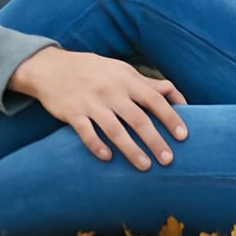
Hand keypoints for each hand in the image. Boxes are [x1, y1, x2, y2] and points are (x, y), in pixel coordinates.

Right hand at [8, 47, 187, 170]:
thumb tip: (175, 95)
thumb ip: (148, 83)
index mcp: (126, 79)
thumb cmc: (93, 70)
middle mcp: (111, 90)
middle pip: (138, 118)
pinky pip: (86, 133)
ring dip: (132, 150)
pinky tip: (107, 158)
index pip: (154, 98)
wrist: (52, 67)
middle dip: (155, 140)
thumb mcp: (121, 70)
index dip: (170, 116)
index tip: (184, 135)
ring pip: (115, 129)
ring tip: (145, 167)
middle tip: (169, 160)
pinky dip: (97, 145)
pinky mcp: (72, 113)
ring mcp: (91, 102)